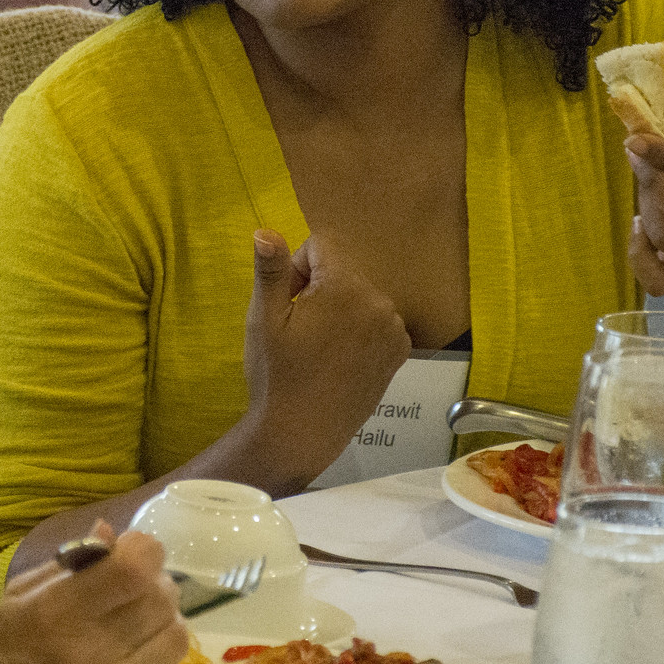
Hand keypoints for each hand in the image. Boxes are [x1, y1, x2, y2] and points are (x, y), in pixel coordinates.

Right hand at [0, 521, 187, 663]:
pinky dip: (155, 660)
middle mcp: (93, 652)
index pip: (133, 569)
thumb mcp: (19, 601)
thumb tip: (110, 533)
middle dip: (155, 585)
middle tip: (136, 591)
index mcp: (58, 614)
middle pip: (160, 598)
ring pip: (175, 634)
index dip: (143, 551)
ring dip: (162, 622)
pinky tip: (130, 663)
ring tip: (138, 627)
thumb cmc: (11, 658)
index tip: (133, 553)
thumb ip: (67, 564)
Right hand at [238, 229, 410, 486]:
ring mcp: (394, 328)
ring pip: (360, 296)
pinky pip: (377, 321)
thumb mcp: (263, 320)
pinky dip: (360, 330)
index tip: (288, 302)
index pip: (321, 246)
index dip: (297, 269)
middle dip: (319, 288)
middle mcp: (378, 301)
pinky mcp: (399, 352)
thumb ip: (271, 271)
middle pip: (343, 271)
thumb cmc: (276, 375)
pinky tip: (339, 360)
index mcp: (345, 287)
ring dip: (340, 309)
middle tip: (298, 329)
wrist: (302, 433)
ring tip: (318, 347)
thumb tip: (265, 230)